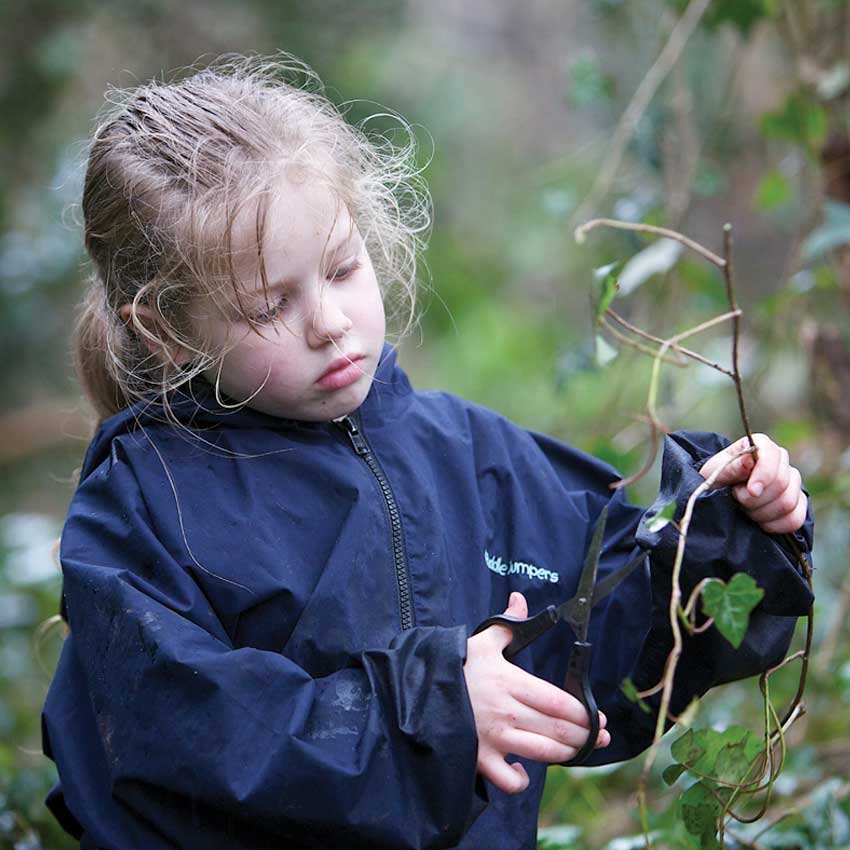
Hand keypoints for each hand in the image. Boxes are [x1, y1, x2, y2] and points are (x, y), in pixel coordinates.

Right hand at [463, 592, 609, 793]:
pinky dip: (520, 780)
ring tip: (575, 750)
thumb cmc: (454, 665)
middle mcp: (507, 712)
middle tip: (598, 736)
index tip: (597, 715)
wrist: (418, 688)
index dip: (583, 711)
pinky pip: (508, 779)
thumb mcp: (481, 641)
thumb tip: (519, 598)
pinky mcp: (480, 757)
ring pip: (542, 753)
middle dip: (585, 735)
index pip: (558, 701)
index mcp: (511, 682)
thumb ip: (507, 622)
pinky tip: (523, 769)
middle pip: (558, 729)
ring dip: (565, 754)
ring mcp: (494, 737)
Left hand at [699, 434, 807, 533]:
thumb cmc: (715, 479)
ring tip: (745, 508)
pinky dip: (774, 525)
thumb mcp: (714, 472)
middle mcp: (781, 461)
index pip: (772, 455)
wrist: (720, 495)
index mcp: (761, 446)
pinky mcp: (798, 504)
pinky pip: (795, 519)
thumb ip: (731, 467)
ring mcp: (793, 482)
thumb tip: (748, 459)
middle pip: (782, 483)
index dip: (764, 475)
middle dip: (755, 498)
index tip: (751, 491)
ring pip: (788, 503)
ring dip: (761, 512)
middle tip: (737, 499)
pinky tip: (759, 521)